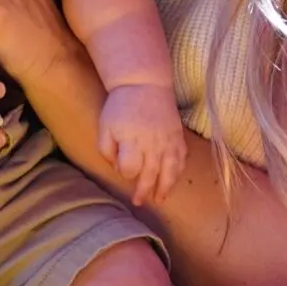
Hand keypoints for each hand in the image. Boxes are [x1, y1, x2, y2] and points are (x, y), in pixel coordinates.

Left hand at [99, 81, 185, 207]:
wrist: (145, 83)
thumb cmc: (121, 106)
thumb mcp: (105, 126)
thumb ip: (106, 149)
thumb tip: (116, 167)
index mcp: (132, 141)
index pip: (130, 169)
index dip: (126, 173)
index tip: (123, 170)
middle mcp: (153, 144)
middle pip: (151, 175)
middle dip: (144, 191)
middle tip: (138, 202)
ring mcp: (169, 142)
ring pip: (170, 171)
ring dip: (165, 188)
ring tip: (160, 199)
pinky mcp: (178, 137)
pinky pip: (181, 160)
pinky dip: (178, 172)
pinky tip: (173, 179)